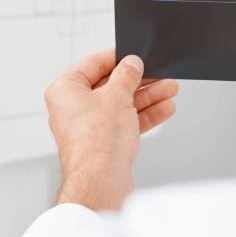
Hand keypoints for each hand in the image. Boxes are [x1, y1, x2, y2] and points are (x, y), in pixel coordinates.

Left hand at [44, 49, 178, 210]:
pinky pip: (125, 122)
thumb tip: (132, 63)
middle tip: (159, 73)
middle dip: (139, 80)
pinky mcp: (103, 143)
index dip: (117, 57)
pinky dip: (144, 115)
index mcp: (65, 90)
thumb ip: (126, 75)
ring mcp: (89, 127)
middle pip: (110, 85)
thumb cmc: (97, 143)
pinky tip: (165, 108)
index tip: (134, 53)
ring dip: (147, 97)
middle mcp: (73, 108)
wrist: (101, 183)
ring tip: (170, 89)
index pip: (93, 63)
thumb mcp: (117, 95)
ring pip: (121, 104)